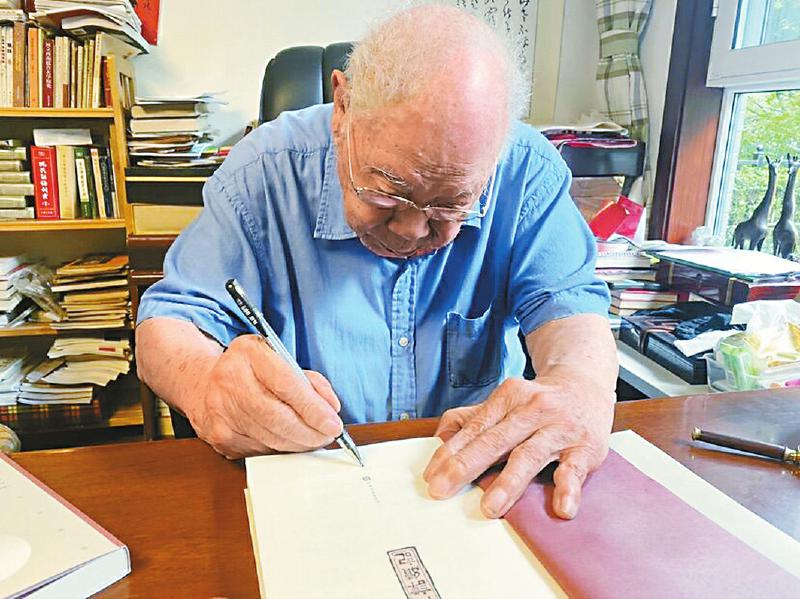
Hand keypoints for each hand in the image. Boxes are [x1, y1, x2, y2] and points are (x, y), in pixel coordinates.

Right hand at [183, 335, 343, 458]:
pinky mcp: (220, 437)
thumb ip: (308, 380)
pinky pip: (260, 450)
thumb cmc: (249, 370)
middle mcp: (230, 380)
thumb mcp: (278, 359)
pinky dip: (281, 449)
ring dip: (299, 443)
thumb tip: (330, 408)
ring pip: (272, 439)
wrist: (202, 383)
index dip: (314, 409)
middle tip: (328, 436)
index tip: (333, 423)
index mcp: (249, 354)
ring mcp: (221, 411)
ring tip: (314, 439)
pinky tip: (289, 441)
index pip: (288, 386)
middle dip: (311, 432)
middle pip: (279, 418)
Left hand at [422, 375, 613, 519]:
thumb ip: (472, 418)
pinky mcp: (586, 448)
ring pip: (530, 455)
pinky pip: (575, 469)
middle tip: (443, 489)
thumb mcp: (507, 399)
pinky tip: (561, 506)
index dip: (451, 452)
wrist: (587, 385)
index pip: (475, 428)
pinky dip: (568, 488)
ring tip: (490, 507)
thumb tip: (440, 438)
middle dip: (466, 466)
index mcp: (510, 397)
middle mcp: (534, 410)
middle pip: (496, 440)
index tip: (432, 475)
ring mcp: (560, 429)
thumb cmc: (541, 400)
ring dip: (509, 482)